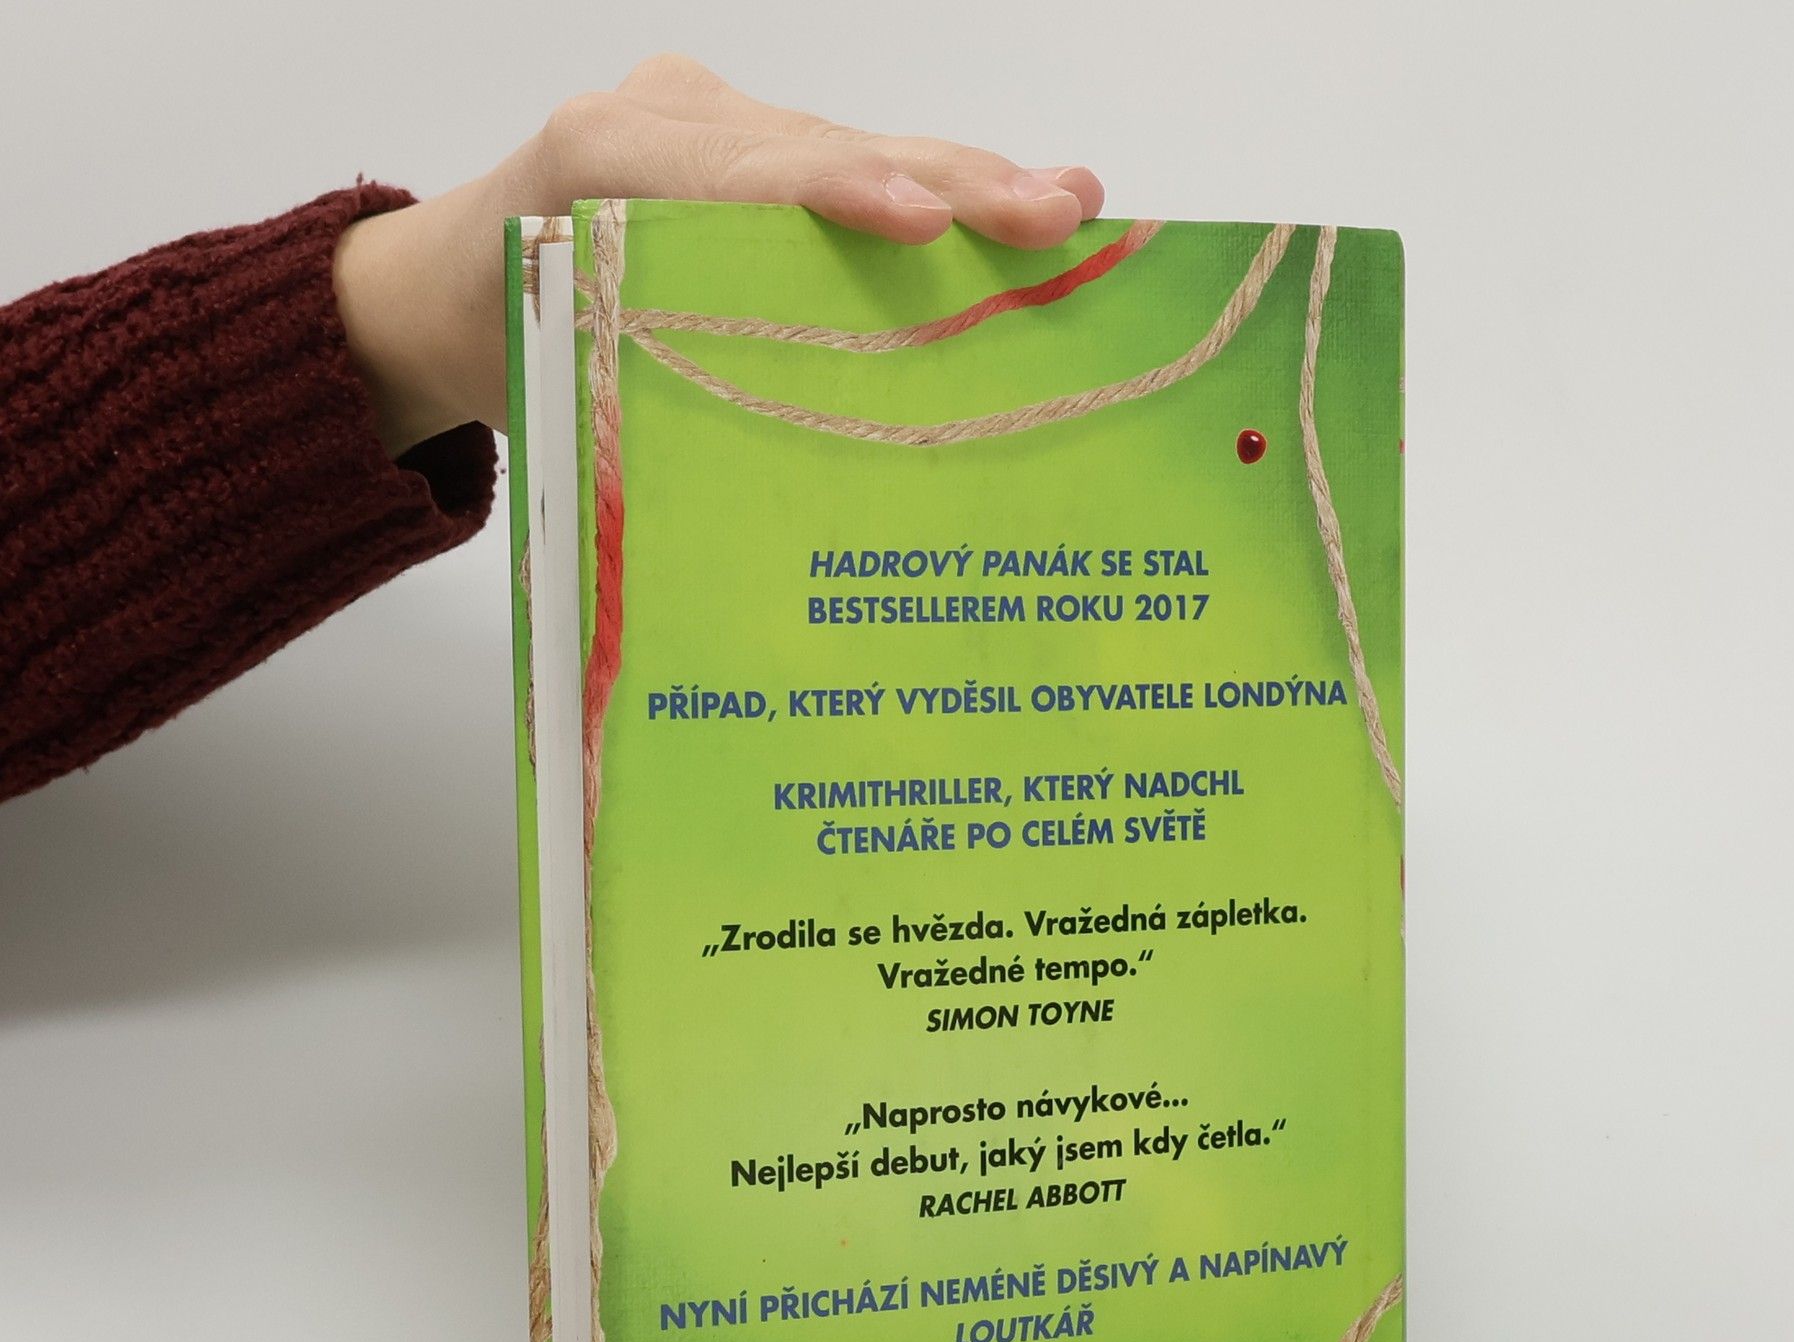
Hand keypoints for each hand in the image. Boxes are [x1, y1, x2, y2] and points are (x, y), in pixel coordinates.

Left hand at [333, 54, 1104, 453]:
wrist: (427, 288)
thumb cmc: (490, 347)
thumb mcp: (556, 380)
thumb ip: (661, 391)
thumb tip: (801, 477)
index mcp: (594, 167)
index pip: (743, 176)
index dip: (841, 197)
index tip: (923, 221)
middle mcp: (657, 117)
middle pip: (823, 145)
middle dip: (950, 179)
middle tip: (1056, 214)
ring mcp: (696, 115)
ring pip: (848, 143)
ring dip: (964, 179)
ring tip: (1068, 204)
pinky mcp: (727, 132)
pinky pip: (835, 157)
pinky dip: (923, 184)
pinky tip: (1007, 197)